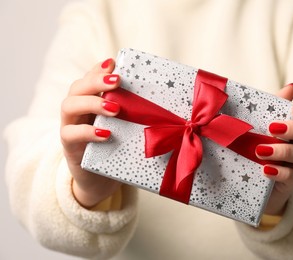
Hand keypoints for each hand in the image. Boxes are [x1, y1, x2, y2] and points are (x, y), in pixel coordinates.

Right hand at [60, 58, 122, 207]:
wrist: (100, 180)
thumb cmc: (115, 149)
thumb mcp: (124, 127)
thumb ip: (131, 112)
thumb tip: (156, 99)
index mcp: (89, 102)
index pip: (89, 79)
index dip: (98, 69)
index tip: (114, 63)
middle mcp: (77, 111)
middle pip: (77, 87)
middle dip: (96, 80)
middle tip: (118, 81)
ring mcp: (70, 127)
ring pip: (68, 105)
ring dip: (92, 102)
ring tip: (115, 108)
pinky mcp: (70, 147)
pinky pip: (71, 135)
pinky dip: (88, 132)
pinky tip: (105, 133)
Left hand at [256, 84, 292, 214]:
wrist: (247, 179)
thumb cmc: (254, 144)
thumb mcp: (258, 123)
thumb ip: (273, 106)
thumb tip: (291, 87)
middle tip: (272, 128)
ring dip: (285, 151)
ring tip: (260, 151)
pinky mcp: (291, 183)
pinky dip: (281, 173)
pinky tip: (266, 170)